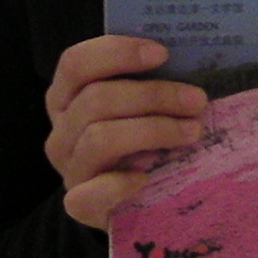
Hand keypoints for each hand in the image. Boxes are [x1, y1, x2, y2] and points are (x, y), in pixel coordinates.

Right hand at [43, 35, 207, 229]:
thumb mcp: (138, 107)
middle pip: (96, 99)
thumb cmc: (141, 141)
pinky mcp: (78, 205)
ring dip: (152, 131)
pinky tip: (147, 178)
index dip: (117, 53)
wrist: (135, 202)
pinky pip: (88, 194)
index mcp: (65, 96)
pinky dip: (119, 184)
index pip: (75, 63)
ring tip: (192, 132)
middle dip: (152, 95)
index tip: (162, 53)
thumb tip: (187, 57)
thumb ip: (148, 81)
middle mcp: (61, 130)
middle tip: (196, 99)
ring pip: (99, 139)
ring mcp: (68, 168)